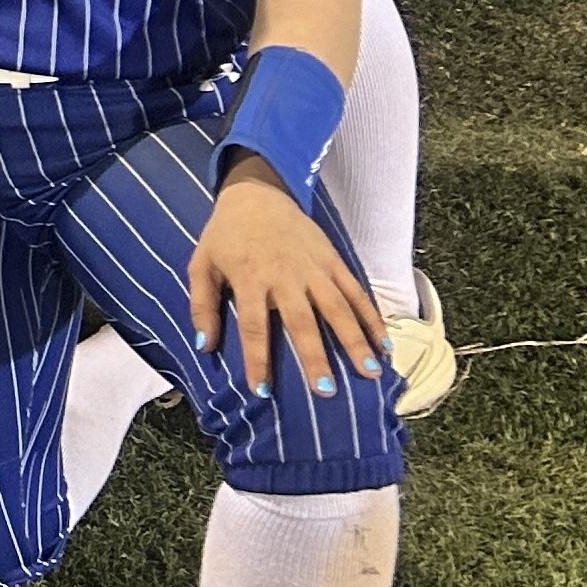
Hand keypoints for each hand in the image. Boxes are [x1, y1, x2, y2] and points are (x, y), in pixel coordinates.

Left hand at [189, 165, 388, 400]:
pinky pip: (356, 291)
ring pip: (338, 307)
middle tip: (326, 391)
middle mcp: (285, 275)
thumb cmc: (225, 236)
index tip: (262, 391)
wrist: (256, 195)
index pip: (252, 326)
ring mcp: (314, 267)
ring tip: (371, 372)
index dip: (257, 359)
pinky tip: (385, 343)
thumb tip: (205, 346)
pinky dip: (372, 317)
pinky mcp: (333, 260)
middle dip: (314, 356)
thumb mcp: (201, 265)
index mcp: (249, 278)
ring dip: (355, 340)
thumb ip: (202, 305)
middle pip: (301, 321)